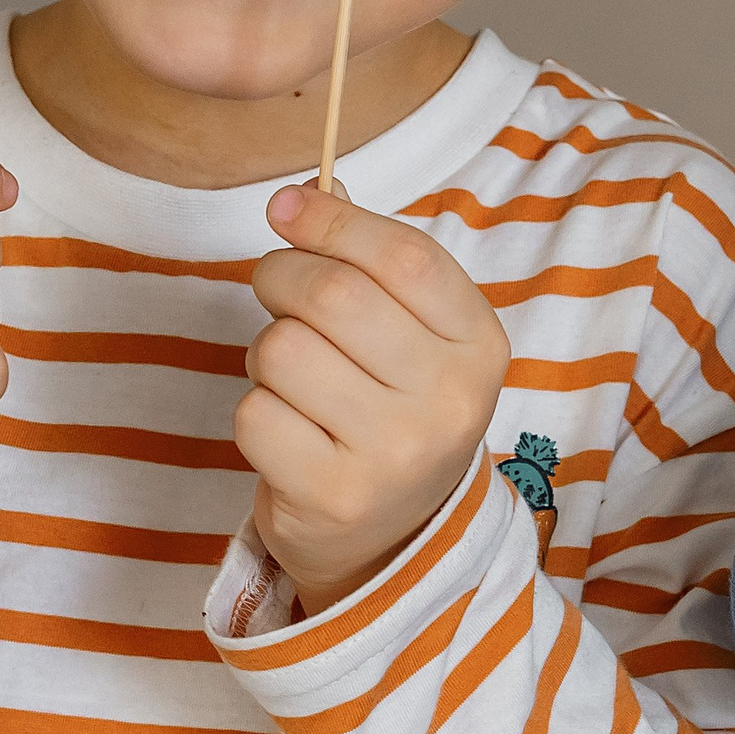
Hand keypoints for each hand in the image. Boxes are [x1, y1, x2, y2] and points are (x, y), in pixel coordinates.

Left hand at [238, 183, 509, 611]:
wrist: (393, 538)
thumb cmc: (393, 410)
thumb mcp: (413, 336)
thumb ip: (369, 262)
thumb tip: (302, 195)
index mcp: (479, 346)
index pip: (405, 256)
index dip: (333, 220)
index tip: (286, 209)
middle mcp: (450, 401)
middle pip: (336, 294)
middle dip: (282, 275)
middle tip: (275, 290)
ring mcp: (396, 454)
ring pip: (284, 349)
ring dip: (267, 352)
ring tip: (294, 378)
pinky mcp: (335, 495)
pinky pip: (256, 413)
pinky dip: (255, 411)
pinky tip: (287, 430)